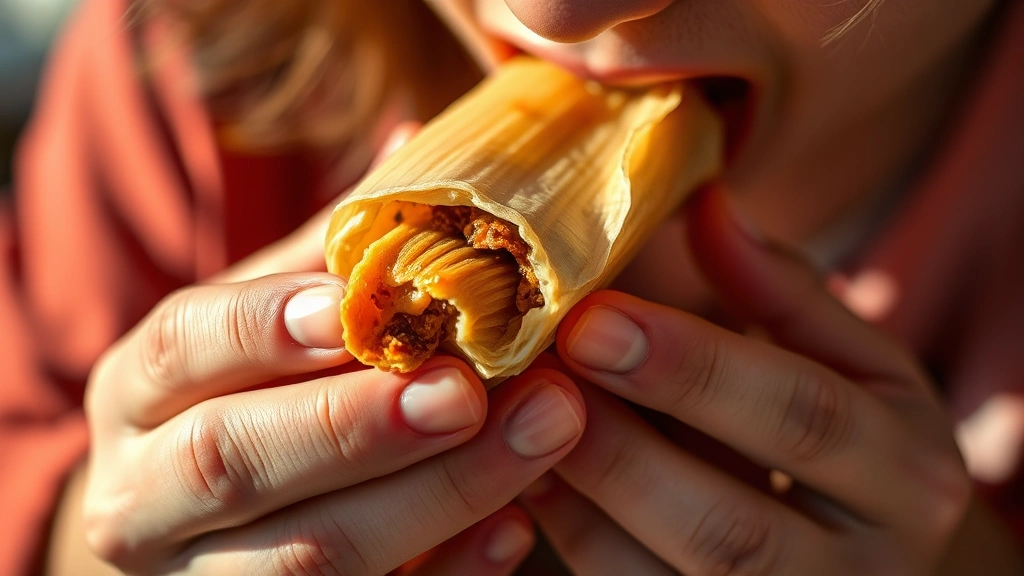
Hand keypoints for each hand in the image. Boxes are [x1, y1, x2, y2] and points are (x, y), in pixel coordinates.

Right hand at [73, 123, 586, 574]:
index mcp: (143, 386)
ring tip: (541, 436)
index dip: (267, 326)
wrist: (196, 529)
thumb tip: (421, 142)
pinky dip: (447, 572)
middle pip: (233, 461)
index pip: (184, 345)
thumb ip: (329, 251)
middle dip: (357, 425)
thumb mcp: (264, 317)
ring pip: (303, 558)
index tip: (356, 307)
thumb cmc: (247, 396)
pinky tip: (518, 528)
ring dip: (432, 499)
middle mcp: (145, 491)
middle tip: (470, 388)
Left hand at [525, 186, 979, 574]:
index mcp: (910, 475)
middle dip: (619, 451)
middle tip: (533, 374)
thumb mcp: (854, 365)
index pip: (801, 415)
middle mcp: (866, 573)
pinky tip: (526, 481)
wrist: (881, 563)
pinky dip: (573, 543)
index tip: (592, 316)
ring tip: (511, 424)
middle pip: (729, 528)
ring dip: (579, 505)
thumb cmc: (859, 448)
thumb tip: (703, 202)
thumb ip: (782, 291)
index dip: (692, 365)